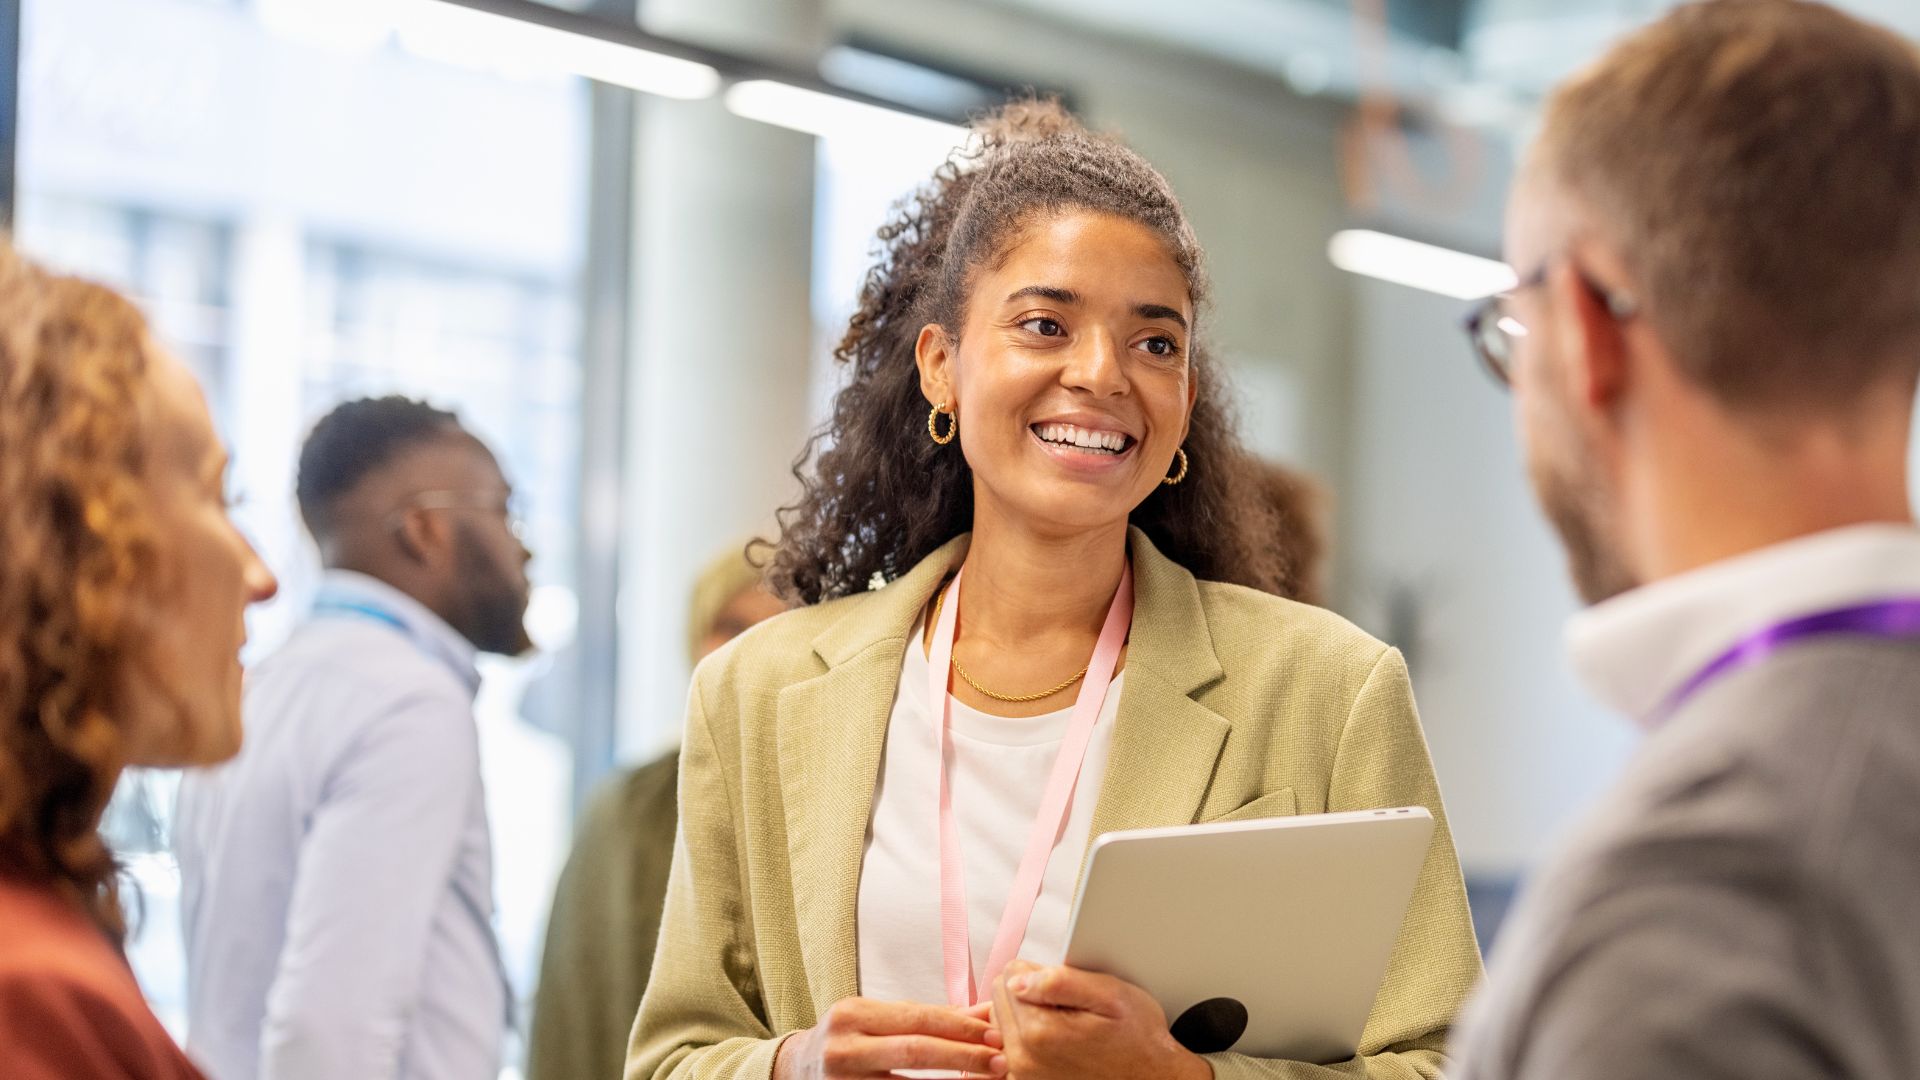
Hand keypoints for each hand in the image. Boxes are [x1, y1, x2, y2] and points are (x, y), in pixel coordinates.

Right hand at [773, 997, 1006, 1078]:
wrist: (795, 1070)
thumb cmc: (847, 1042)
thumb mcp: (877, 1020)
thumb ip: (928, 1017)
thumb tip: (985, 1011)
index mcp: (853, 1013)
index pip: (916, 1017)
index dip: (959, 1026)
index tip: (994, 1034)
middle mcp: (843, 1047)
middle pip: (914, 1050)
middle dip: (963, 1055)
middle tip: (1000, 1061)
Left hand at [989, 960, 1211, 1079]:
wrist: (1150, 1078)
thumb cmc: (1136, 1038)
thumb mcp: (1110, 995)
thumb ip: (1060, 981)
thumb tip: (1017, 978)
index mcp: (1040, 1032)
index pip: (1010, 976)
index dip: (1040, 974)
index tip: (1066, 990)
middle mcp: (1023, 1059)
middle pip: (1000, 998)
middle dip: (1029, 994)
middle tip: (1067, 1008)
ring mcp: (1022, 1077)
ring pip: (1000, 1022)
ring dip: (1024, 1017)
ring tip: (1060, 1026)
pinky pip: (1005, 1049)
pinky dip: (1022, 1041)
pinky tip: (1050, 1045)